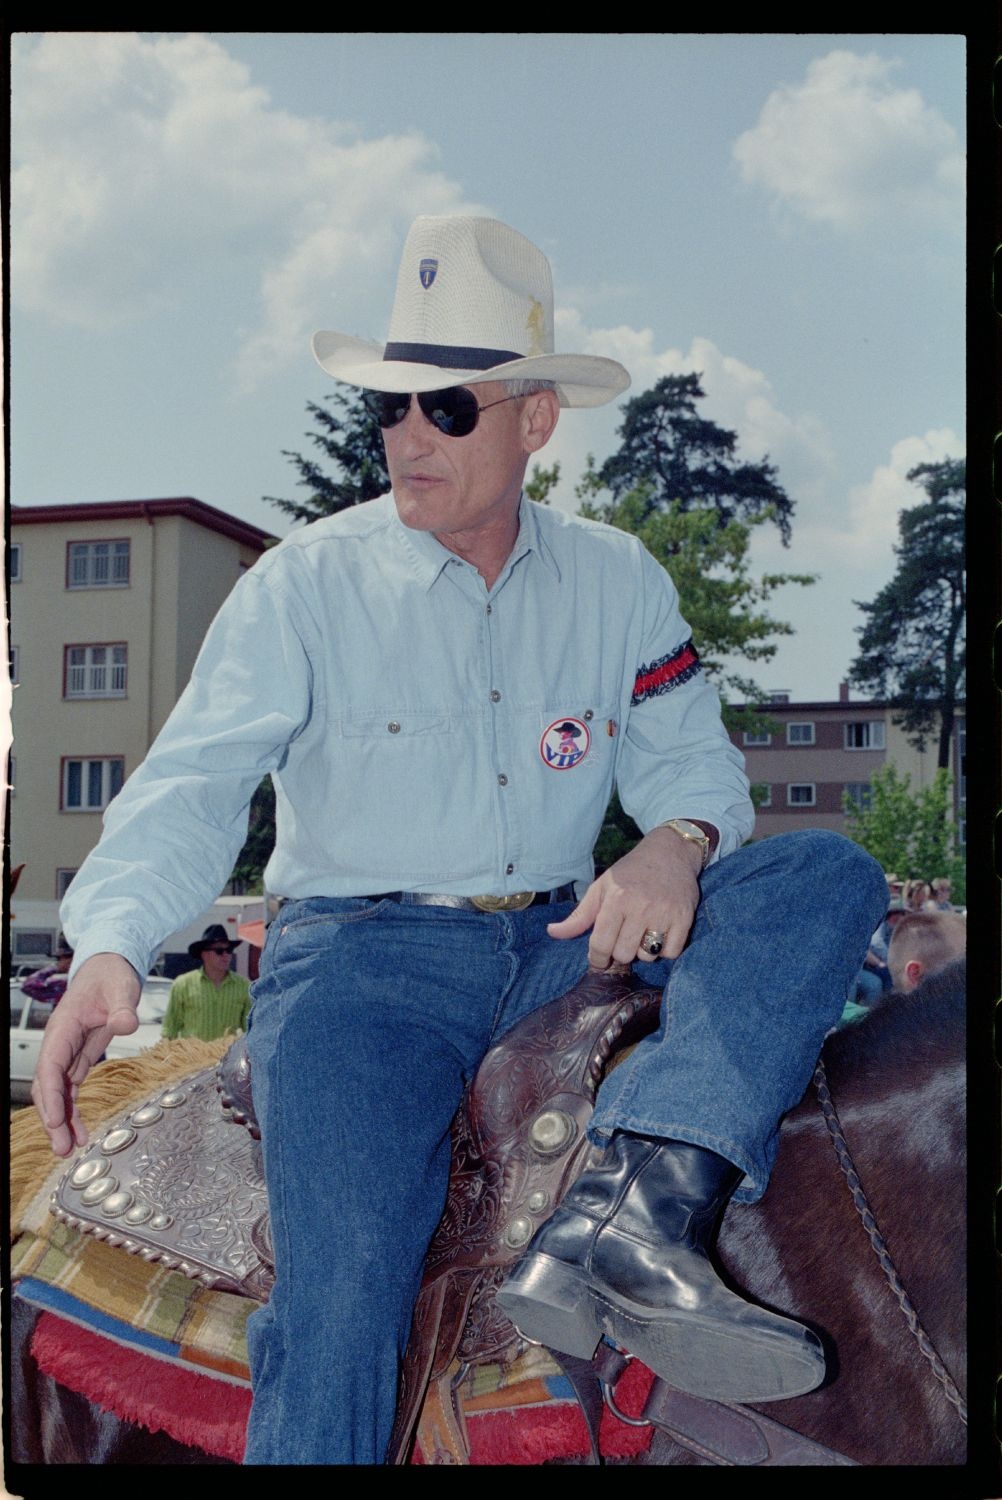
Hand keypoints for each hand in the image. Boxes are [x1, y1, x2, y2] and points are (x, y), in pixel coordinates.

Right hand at [32, 953, 141, 1156]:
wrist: (109, 968)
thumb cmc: (111, 976)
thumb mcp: (121, 988)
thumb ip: (123, 1007)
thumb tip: (126, 1024)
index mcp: (64, 1026)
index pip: (51, 1065)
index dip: (51, 1095)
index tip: (56, 1120)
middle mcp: (60, 1042)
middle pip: (48, 1085)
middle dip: (52, 1118)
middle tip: (62, 1148)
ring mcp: (66, 1052)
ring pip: (57, 1091)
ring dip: (60, 1120)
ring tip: (68, 1149)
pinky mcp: (78, 1057)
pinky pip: (70, 1088)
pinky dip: (72, 1110)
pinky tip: (78, 1131)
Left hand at [547, 824, 703, 968]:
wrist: (670, 853)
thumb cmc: (630, 873)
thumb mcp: (601, 888)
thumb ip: (579, 915)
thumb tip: (552, 932)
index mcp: (616, 899)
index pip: (600, 945)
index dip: (596, 958)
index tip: (599, 957)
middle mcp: (640, 907)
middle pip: (623, 954)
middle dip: (620, 951)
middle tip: (623, 937)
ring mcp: (664, 913)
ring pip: (647, 956)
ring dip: (643, 950)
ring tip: (642, 932)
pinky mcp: (684, 918)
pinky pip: (671, 953)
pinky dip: (664, 950)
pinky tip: (660, 934)